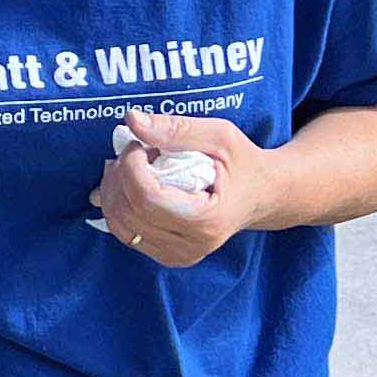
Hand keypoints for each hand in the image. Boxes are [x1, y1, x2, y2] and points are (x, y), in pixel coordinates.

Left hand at [91, 110, 271, 266]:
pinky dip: (118, 204)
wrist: (263, 196)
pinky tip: (130, 183)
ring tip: (132, 166)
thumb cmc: (244, 163)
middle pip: (127, 211)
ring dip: (114, 189)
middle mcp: (191, 246)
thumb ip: (175, 129)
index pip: (145, 197)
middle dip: (119, 175)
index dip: (130, 166)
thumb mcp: (219, 136)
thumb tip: (131, 119)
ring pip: (119, 224)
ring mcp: (178, 256)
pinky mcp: (167, 256)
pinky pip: (124, 232)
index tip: (138, 144)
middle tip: (134, 151)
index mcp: (207, 221)